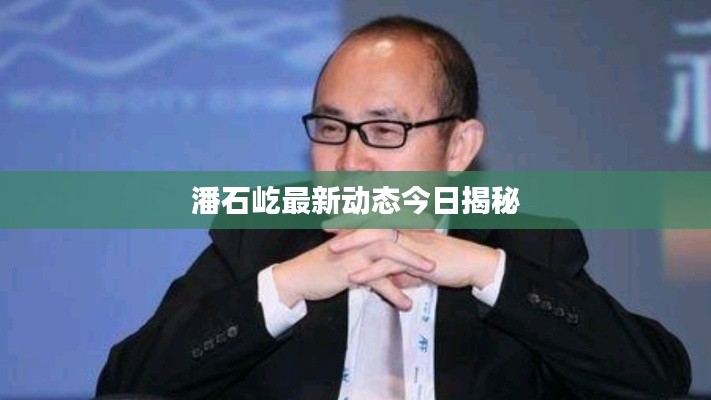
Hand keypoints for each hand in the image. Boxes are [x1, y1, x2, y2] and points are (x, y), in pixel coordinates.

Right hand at [272, 231, 434, 309]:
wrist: (297, 278)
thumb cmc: (322, 266)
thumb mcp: (346, 254)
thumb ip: (365, 251)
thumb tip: (385, 255)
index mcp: (360, 230)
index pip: (390, 224)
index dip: (411, 224)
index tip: (431, 226)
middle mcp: (359, 237)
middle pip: (395, 234)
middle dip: (418, 242)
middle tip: (438, 250)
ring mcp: (355, 252)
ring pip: (389, 253)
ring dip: (412, 262)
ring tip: (430, 274)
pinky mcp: (349, 270)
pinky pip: (376, 281)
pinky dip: (393, 293)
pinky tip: (406, 305)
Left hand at [330, 229, 499, 289]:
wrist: (474, 265)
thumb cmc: (451, 264)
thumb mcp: (421, 268)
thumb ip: (404, 273)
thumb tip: (391, 282)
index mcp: (407, 230)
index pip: (376, 222)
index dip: (356, 220)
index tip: (336, 221)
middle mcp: (406, 232)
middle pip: (372, 224)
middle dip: (348, 225)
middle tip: (326, 227)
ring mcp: (410, 244)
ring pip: (376, 240)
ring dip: (353, 245)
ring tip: (332, 251)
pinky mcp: (416, 260)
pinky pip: (389, 265)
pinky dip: (370, 272)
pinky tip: (354, 278)